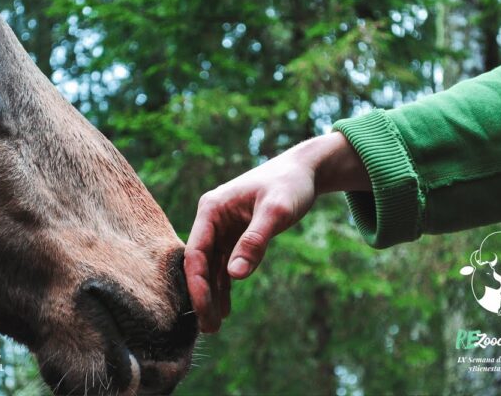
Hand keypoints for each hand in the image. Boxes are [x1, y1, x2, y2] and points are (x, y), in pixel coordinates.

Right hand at [184, 132, 369, 331]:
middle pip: (200, 263)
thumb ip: (254, 242)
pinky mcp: (235, 236)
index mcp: (211, 209)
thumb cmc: (289, 185)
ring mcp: (222, 228)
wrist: (304, 171)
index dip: (197, 283)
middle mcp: (211, 219)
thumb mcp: (276, 212)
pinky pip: (225, 265)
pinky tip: (226, 308)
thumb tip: (234, 276)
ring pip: (211, 267)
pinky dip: (225, 285)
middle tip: (209, 328)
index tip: (204, 309)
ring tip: (215, 326)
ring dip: (212, 295)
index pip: (196, 252)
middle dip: (202, 295)